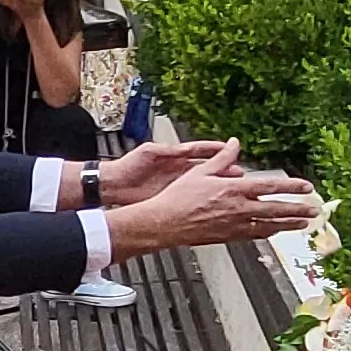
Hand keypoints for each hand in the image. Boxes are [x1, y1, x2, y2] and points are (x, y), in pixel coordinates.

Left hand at [98, 139, 236, 204]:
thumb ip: (168, 150)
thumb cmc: (127, 166)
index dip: (215, 149)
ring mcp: (174, 183)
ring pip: (201, 183)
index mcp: (173, 155)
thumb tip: (185, 148)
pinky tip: (214, 202)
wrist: (112, 185)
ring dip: (216, 184)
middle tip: (239, 171)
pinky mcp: (169, 196)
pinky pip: (190, 196)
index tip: (231, 148)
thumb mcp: (149, 152)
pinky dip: (203, 198)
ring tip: (232, 187)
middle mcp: (177, 169)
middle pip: (205, 167)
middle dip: (222, 169)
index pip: (200, 150)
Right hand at [108, 141, 318, 259]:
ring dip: (289, 224)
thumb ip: (222, 158)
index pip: (271, 187)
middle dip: (298, 209)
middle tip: (314, 210)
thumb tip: (235, 143)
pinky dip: (269, 232)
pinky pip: (255, 235)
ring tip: (304, 224)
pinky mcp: (227, 237)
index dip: (292, 186)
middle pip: (277, 209)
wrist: (163, 223)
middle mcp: (239, 209)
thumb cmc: (178, 198)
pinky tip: (275, 231)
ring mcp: (234, 225)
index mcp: (234, 189)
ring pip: (269, 225)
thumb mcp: (200, 171)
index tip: (307, 187)